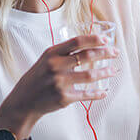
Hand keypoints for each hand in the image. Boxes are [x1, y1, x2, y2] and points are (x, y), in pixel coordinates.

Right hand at [0, 34, 118, 124]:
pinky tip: (103, 92)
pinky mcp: (64, 98)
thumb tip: (90, 46)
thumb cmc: (38, 77)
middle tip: (115, 53)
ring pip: (90, 76)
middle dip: (105, 53)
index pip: (77, 41)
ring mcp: (60, 83)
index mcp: (52, 53)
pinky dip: (97, 93)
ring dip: (105, 72)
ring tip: (113, 70)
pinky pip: (86, 94)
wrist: (24, 100)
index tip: (106, 40)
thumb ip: (64, 53)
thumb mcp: (46, 60)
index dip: (94, 39)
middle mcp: (56, 66)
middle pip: (87, 56)